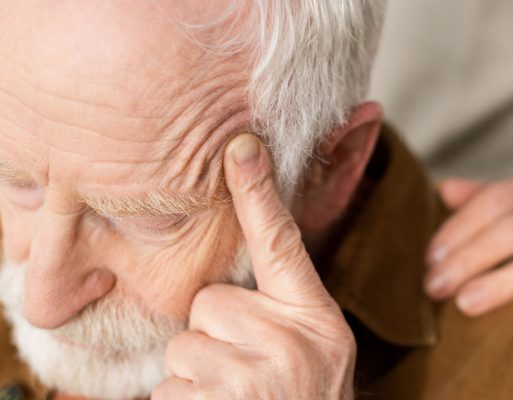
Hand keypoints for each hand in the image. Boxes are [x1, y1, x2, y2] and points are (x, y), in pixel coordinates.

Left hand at [152, 134, 355, 398]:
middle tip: (245, 369)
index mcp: (318, 320)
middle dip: (216, 334)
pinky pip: (169, 389)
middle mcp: (291, 341)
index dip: (260, 194)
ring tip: (237, 398)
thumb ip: (286, 311)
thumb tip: (232, 281)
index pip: (284, 245)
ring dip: (199, 375)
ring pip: (184, 347)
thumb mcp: (318, 350)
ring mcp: (255, 376)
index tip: (241, 148)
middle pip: (211, 302)